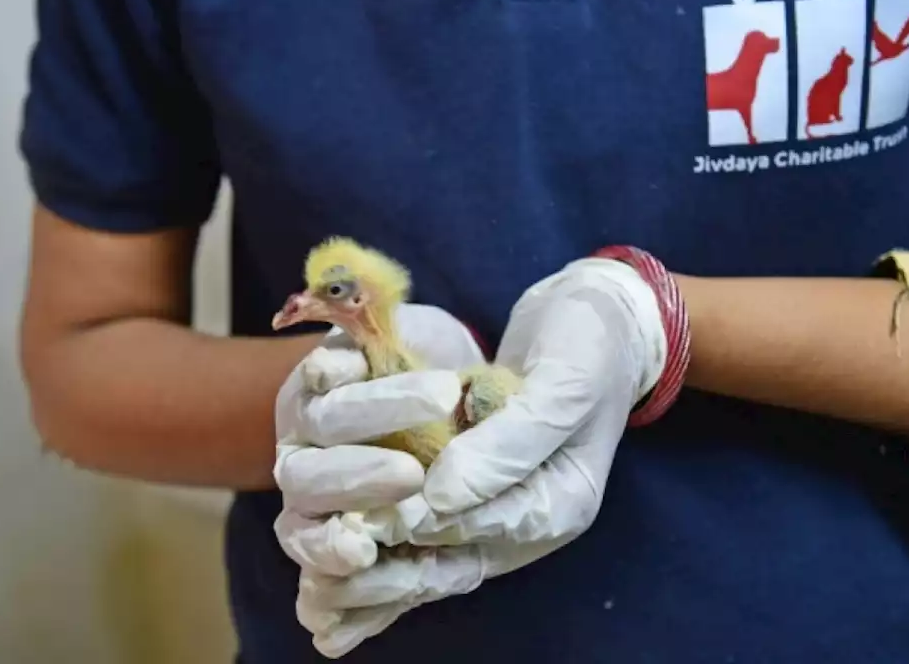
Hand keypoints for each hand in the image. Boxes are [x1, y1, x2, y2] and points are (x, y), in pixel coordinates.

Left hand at [296, 258, 669, 655]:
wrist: (594, 319)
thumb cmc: (588, 348)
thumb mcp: (561, 388)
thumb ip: (506, 446)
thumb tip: (440, 498)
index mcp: (555, 507)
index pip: (480, 533)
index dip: (419, 526)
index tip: (363, 523)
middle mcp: (519, 516)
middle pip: (446, 562)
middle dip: (384, 570)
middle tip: (325, 563)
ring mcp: (488, 498)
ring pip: (421, 551)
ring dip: (371, 566)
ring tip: (315, 590)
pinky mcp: (461, 476)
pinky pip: (413, 516)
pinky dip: (372, 535)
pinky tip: (327, 553)